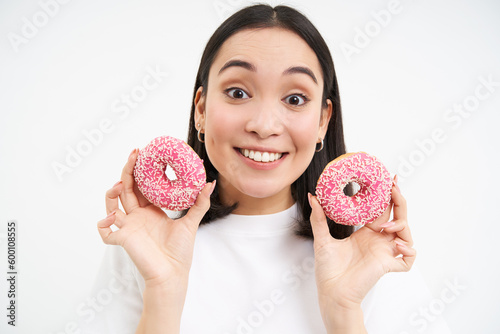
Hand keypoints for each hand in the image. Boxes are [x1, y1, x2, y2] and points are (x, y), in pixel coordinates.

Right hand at [97, 148, 214, 289]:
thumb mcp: (191, 223)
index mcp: (150, 209)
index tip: (143, 153)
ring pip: (112, 205)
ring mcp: (128, 227)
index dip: (140, 169)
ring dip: (112, 193)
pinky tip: (111, 217)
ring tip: (119, 185)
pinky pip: (105, 232)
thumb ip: (199, 203)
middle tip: (134, 155)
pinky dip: (103, 224)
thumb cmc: (180, 251)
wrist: (173, 273)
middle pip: (126, 189)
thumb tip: (210, 184)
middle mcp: (137, 216)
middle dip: (127, 171)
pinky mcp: (123, 239)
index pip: (141, 185)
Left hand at [308, 176, 415, 310]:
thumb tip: (313, 197)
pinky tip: (397, 245)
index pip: (382, 210)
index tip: (388, 179)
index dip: (387, 195)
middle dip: (399, 201)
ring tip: (386, 225)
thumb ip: (319, 218)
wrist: (331, 291)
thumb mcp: (322, 239)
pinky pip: (408, 259)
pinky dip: (408, 251)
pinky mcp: (387, 266)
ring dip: (401, 225)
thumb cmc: (328, 269)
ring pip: (406, 235)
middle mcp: (378, 241)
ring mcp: (385, 253)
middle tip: (394, 186)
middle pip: (398, 216)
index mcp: (366, 233)